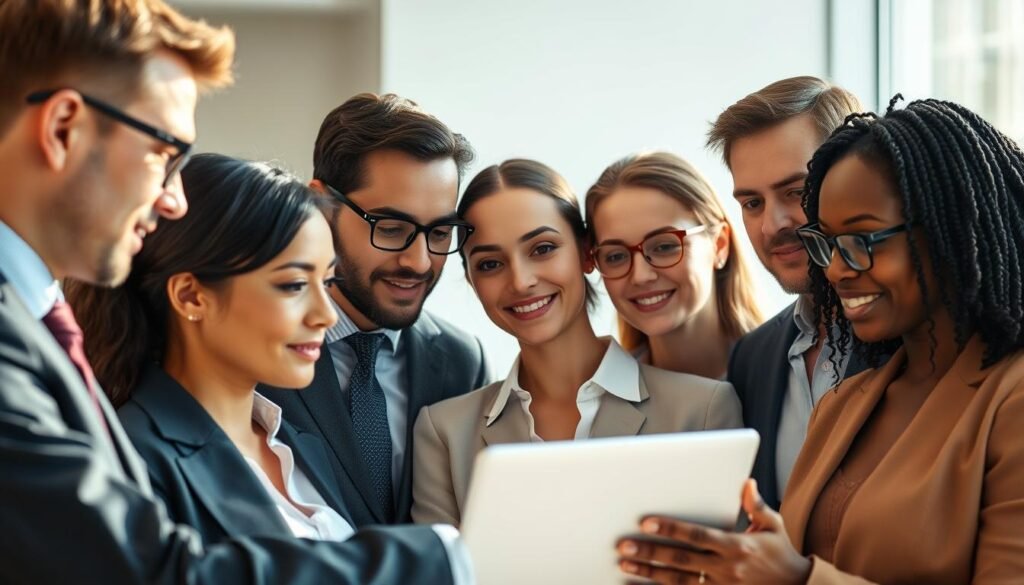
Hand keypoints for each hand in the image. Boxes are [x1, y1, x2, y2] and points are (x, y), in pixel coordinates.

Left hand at [616, 479, 810, 583]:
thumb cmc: (781, 554)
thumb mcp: (773, 526)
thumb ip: (755, 505)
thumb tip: (746, 482)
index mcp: (736, 545)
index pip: (697, 536)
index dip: (671, 529)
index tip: (646, 522)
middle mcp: (726, 568)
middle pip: (681, 560)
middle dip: (650, 552)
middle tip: (623, 546)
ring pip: (678, 581)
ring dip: (649, 573)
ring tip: (625, 564)